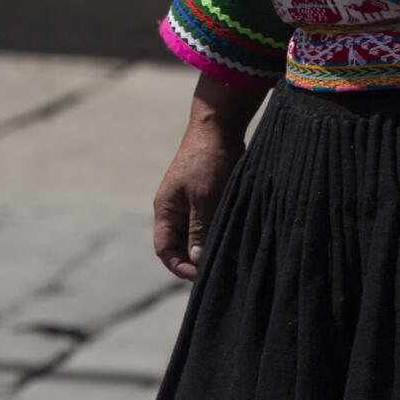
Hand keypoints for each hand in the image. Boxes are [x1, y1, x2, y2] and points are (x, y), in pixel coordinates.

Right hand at [153, 74, 267, 280]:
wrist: (219, 125)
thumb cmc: (208, 160)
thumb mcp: (204, 198)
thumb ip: (199, 229)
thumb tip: (197, 259)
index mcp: (165, 210)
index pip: (165, 250)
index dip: (180, 266)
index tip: (202, 274)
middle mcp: (175, 209)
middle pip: (181, 245)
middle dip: (197, 257)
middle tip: (220, 266)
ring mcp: (191, 202)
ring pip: (198, 234)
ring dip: (210, 243)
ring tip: (230, 253)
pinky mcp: (207, 195)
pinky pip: (209, 220)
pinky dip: (218, 229)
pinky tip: (234, 235)